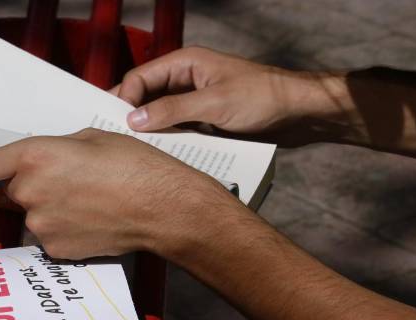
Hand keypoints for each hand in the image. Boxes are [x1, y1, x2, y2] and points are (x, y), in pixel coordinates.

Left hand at [0, 128, 239, 259]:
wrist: (162, 208)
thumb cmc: (133, 165)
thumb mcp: (89, 139)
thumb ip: (54, 149)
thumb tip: (41, 160)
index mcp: (33, 156)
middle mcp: (29, 192)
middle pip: (9, 191)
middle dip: (28, 186)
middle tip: (64, 182)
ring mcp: (41, 225)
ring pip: (31, 214)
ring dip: (47, 209)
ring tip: (85, 202)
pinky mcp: (55, 249)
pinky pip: (48, 236)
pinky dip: (63, 230)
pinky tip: (90, 221)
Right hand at [112, 46, 342, 144]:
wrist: (300, 113)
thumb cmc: (264, 97)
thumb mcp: (215, 104)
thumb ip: (174, 110)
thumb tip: (134, 119)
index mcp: (186, 63)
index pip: (141, 78)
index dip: (124, 99)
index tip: (115, 125)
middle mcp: (188, 80)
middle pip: (147, 98)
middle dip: (132, 117)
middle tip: (116, 142)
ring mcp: (197, 102)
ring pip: (162, 118)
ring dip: (152, 134)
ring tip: (136, 154)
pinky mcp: (207, 122)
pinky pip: (180, 131)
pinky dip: (171, 143)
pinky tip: (163, 159)